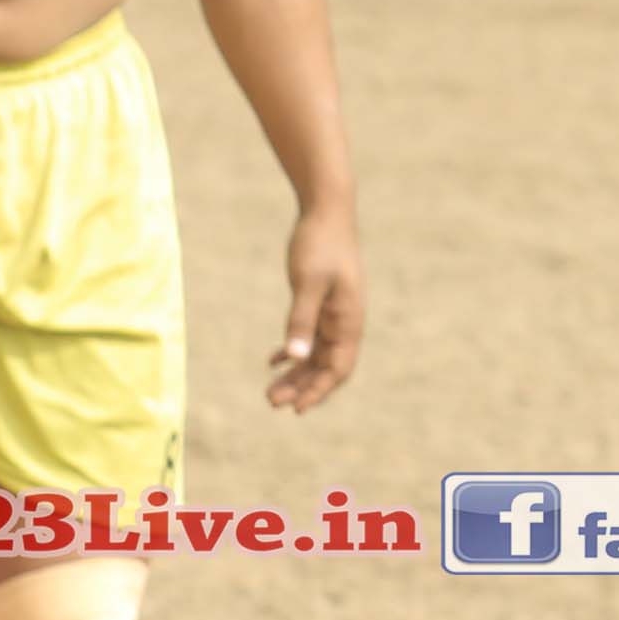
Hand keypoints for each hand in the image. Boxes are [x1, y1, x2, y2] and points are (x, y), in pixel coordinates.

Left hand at [264, 203, 362, 413]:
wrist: (326, 210)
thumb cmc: (319, 244)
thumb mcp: (308, 283)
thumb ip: (301, 320)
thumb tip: (295, 358)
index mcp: (349, 320)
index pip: (338, 369)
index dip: (319, 391)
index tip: (296, 409)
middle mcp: (345, 322)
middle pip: (325, 367)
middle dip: (302, 387)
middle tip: (272, 402)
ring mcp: (334, 313)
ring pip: (316, 355)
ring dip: (295, 374)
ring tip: (270, 391)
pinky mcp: (321, 302)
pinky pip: (310, 337)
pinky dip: (293, 351)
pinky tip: (273, 360)